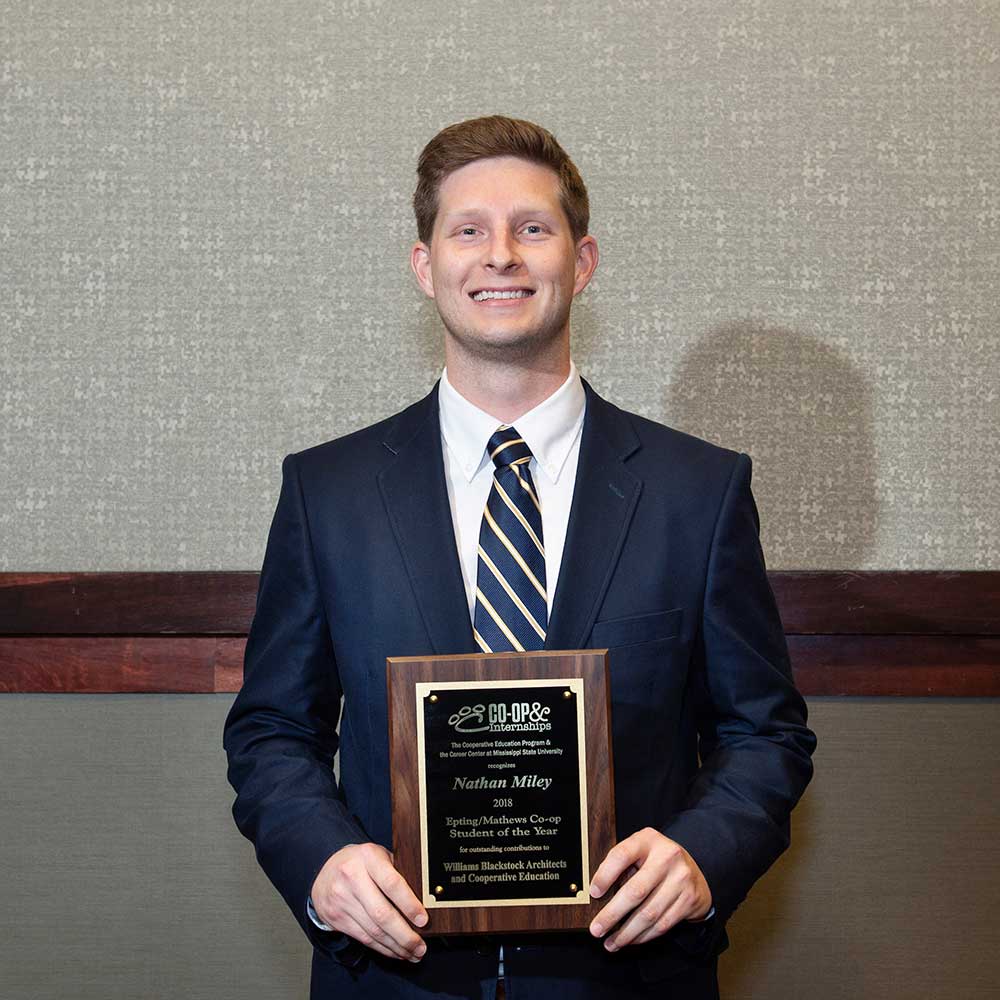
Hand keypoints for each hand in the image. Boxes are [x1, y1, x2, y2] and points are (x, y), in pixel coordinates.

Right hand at [311, 843, 428, 961]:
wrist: (325, 873)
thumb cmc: (361, 864)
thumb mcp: (379, 857)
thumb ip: (397, 872)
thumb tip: (423, 901)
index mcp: (369, 858)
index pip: (392, 884)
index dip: (409, 905)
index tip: (423, 921)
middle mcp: (352, 877)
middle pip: (382, 914)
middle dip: (404, 935)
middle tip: (420, 947)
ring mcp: (342, 899)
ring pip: (373, 930)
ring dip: (396, 946)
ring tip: (412, 952)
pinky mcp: (336, 917)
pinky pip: (363, 938)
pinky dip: (382, 948)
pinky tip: (394, 951)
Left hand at [588, 828, 711, 951]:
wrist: (694, 870)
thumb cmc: (657, 861)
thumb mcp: (640, 851)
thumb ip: (622, 865)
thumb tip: (598, 894)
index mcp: (648, 840)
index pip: (622, 855)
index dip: (605, 875)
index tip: (594, 893)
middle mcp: (667, 857)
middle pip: (635, 891)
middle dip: (612, 914)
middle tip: (596, 929)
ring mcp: (680, 879)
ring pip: (649, 913)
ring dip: (626, 933)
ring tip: (611, 942)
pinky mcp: (688, 900)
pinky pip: (662, 924)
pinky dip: (643, 936)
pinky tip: (631, 940)